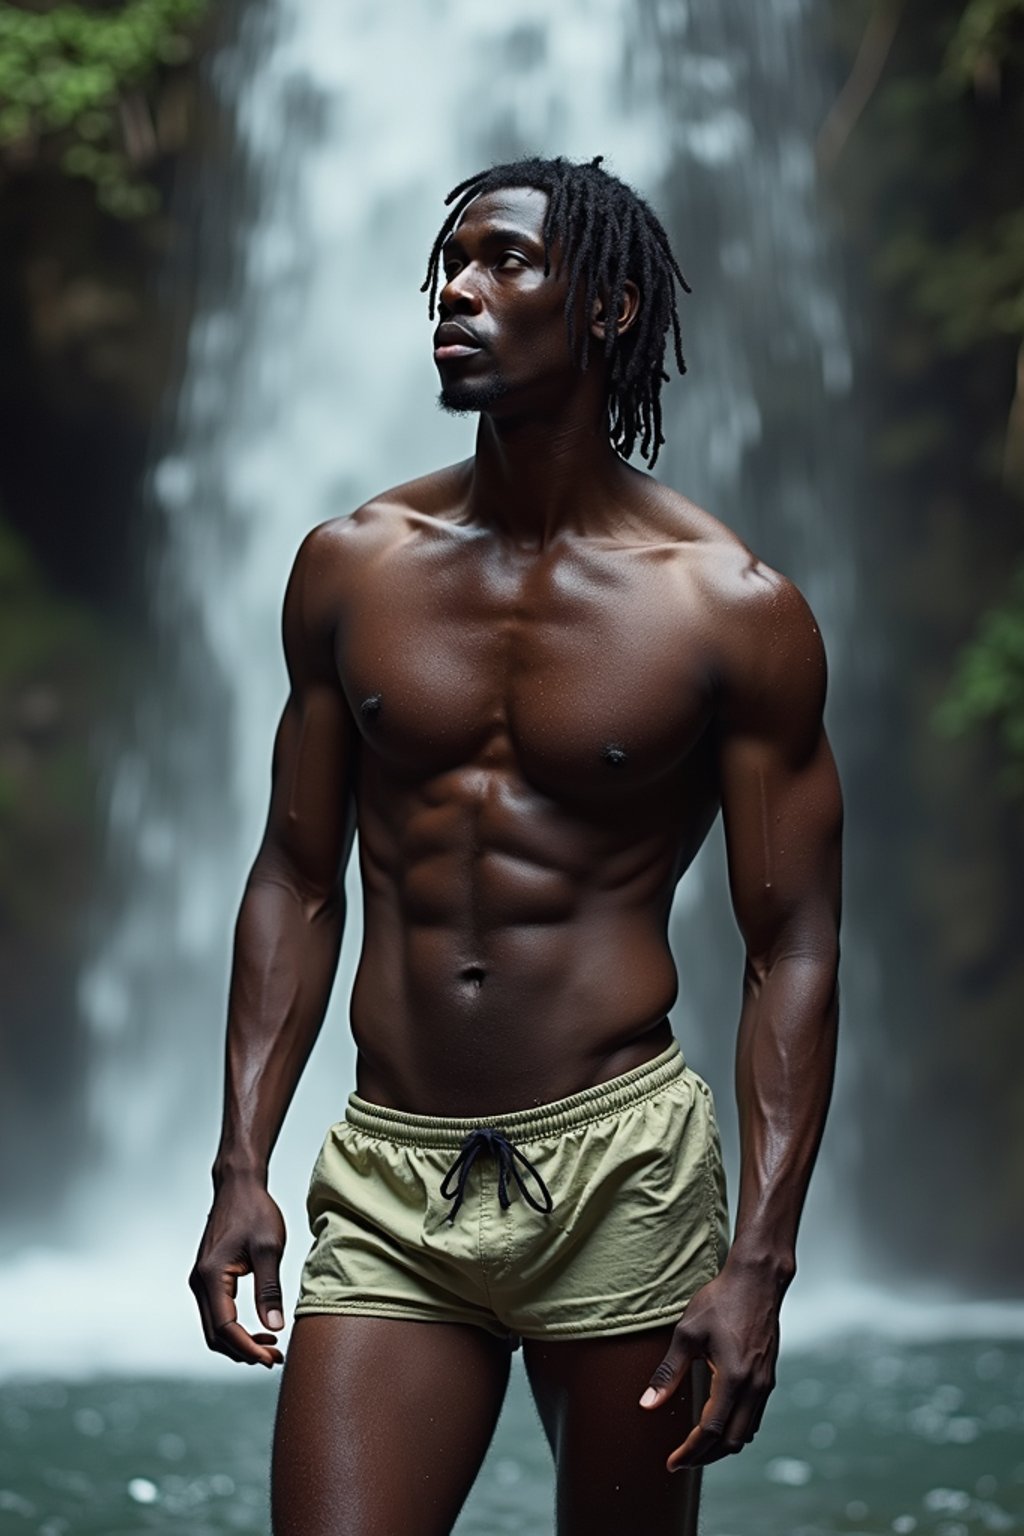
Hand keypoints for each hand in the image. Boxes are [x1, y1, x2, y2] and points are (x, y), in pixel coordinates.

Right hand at [189, 1176, 286, 1367]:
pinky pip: (216, 1315)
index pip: (225, 1328)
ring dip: (239, 1343)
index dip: (248, 1349)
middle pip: (215, 1335)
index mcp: (212, 1276)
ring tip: (270, 1347)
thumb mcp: (269, 1248)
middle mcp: (199, 1282)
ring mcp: (201, 1281)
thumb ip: (269, 1289)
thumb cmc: (255, 1211)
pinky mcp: (207, 1279)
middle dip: (243, 1352)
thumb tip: (275, 1326)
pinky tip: (259, 1329)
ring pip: (214, 1328)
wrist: (238, 1187)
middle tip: (275, 1358)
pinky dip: (235, 1329)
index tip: (271, 1359)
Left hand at [639, 1260, 782, 1470]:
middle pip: (732, 1442)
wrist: (757, 1280)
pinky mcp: (768, 1377)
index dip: (690, 1452)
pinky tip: (718, 1422)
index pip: (711, 1431)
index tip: (672, 1463)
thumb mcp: (687, 1333)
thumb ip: (668, 1373)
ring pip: (746, 1432)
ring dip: (722, 1446)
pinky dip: (735, 1429)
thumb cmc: (721, 1300)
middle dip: (705, 1457)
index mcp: (733, 1378)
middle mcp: (754, 1387)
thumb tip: (647, 1404)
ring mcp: (765, 1383)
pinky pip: (754, 1417)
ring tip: (696, 1447)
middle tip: (681, 1460)